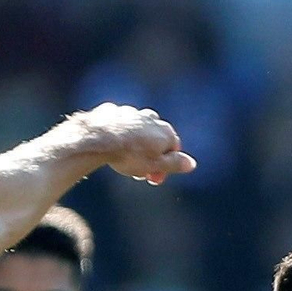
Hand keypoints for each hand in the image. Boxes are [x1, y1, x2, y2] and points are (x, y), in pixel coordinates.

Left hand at [74, 104, 195, 185]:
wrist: (99, 138)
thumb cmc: (129, 154)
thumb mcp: (155, 165)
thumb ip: (175, 164)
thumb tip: (192, 164)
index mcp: (165, 131)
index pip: (174, 149)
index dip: (166, 166)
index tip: (154, 178)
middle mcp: (151, 118)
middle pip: (156, 139)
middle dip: (151, 156)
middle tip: (139, 173)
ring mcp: (132, 113)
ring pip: (139, 132)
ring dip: (136, 146)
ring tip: (125, 160)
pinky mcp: (114, 112)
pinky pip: (120, 126)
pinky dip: (120, 136)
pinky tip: (112, 146)